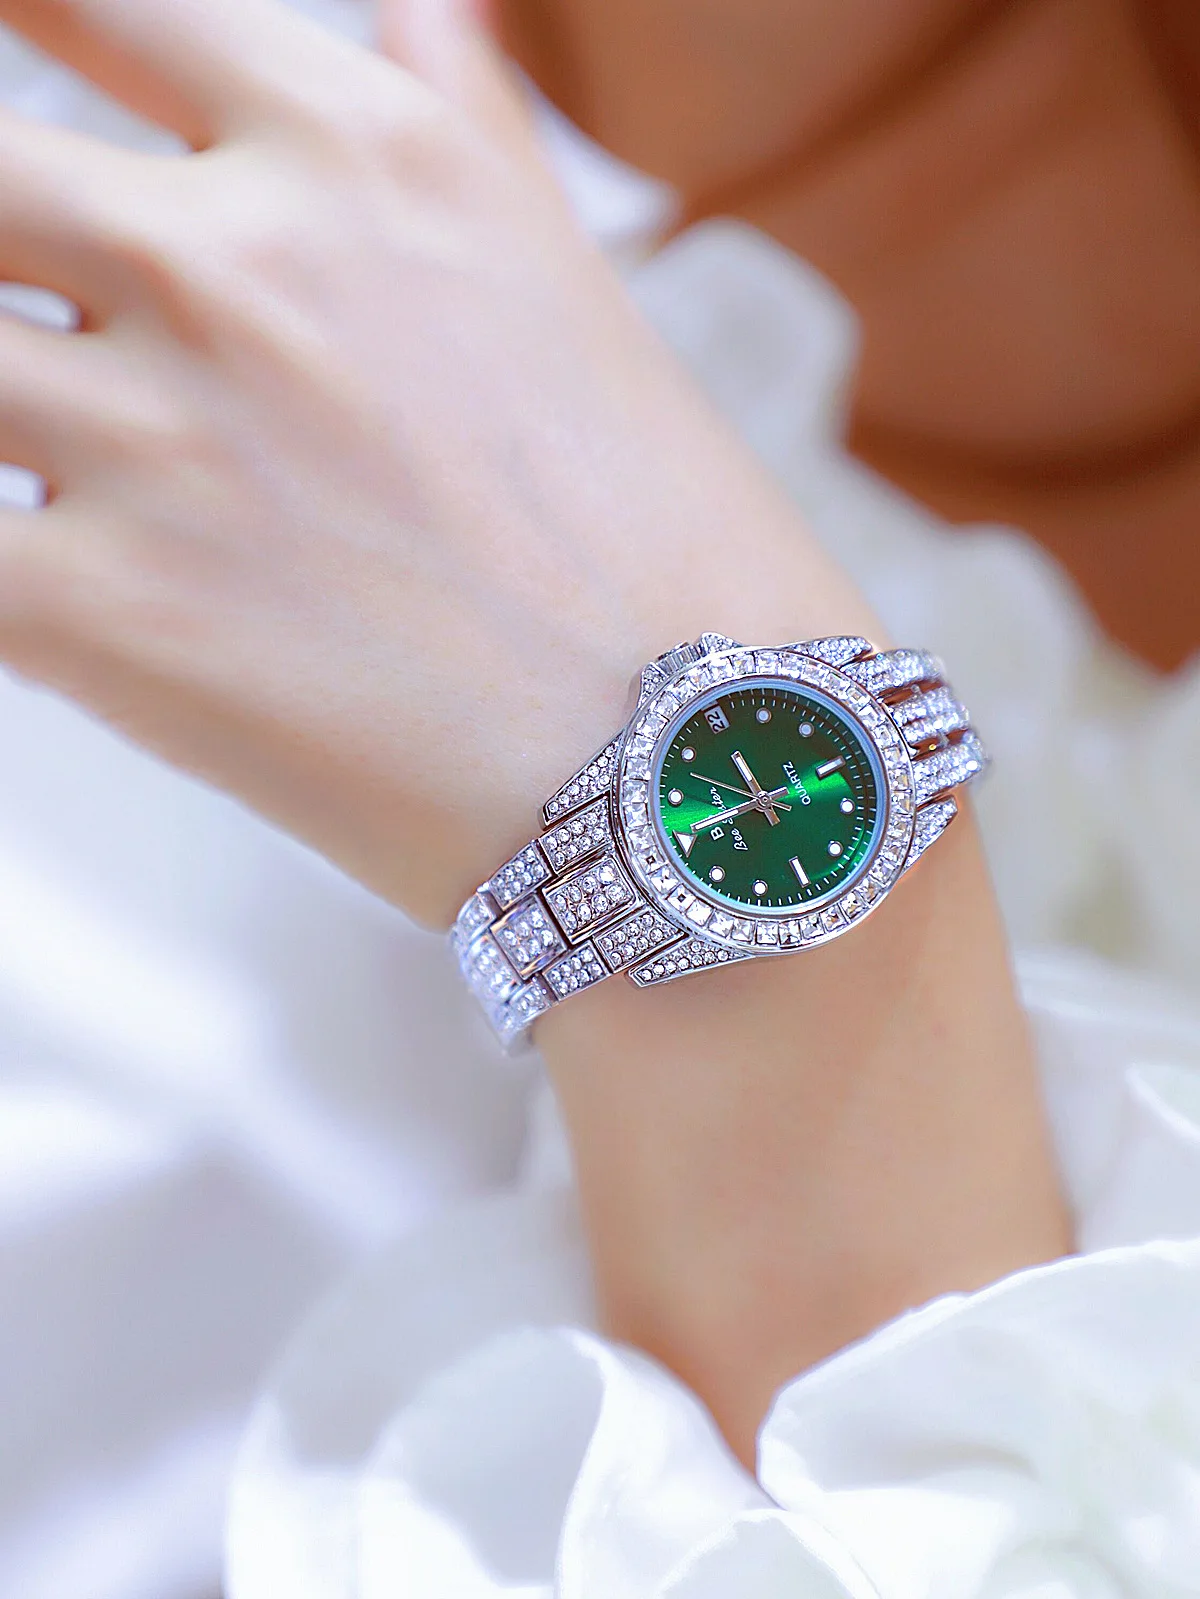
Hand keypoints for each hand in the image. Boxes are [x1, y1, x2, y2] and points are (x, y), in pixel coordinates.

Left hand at [0, 0, 873, 923]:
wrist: (700, 778)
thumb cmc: (665, 559)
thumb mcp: (574, 295)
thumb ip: (463, 138)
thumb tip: (419, 19)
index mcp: (361, 158)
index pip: (91, 1)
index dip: (22, 23)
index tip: (12, 72)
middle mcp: (244, 269)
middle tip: (46, 327)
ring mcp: (162, 441)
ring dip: (4, 412)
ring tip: (66, 468)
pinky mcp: (109, 621)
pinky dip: (0, 573)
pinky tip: (60, 593)